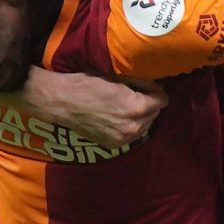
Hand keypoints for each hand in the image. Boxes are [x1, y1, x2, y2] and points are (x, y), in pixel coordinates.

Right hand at [15, 67, 165, 149]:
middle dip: (148, 104)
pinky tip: (116, 118)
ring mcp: (123, 139)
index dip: (154, 91)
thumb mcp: (117, 78)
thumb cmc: (87, 84)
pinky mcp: (113, 145)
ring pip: (144, 126)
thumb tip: (156, 85)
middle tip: (134, 95)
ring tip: (125, 107)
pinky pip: (131, 135)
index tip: (146, 86)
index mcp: (135, 107)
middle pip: (154, 114)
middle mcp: (133, 127)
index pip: (162, 100)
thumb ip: (140, 83)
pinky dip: (128, 126)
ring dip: (140, 116)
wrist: (62, 102)